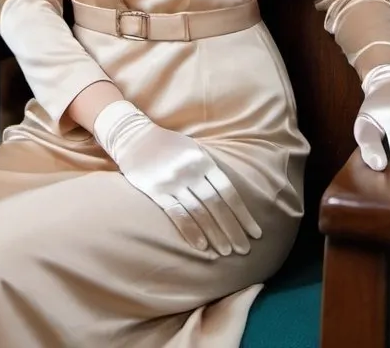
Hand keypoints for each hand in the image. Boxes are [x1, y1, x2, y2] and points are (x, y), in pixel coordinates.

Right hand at [93, 100, 262, 255]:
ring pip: (199, 212)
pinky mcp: (156, 191)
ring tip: (227, 251)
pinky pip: (177, 214)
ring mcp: (173, 181)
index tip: (255, 232)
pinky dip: (191, 231)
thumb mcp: (194, 150)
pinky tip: (202, 246)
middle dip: (233, 229)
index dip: (243, 214)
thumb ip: (209, 170)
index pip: (228, 191)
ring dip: (215, 234)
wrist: (135, 137)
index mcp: (203, 160)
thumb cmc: (168, 145)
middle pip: (217, 205)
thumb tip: (230, 197)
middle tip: (245, 250)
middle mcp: (191, 171)